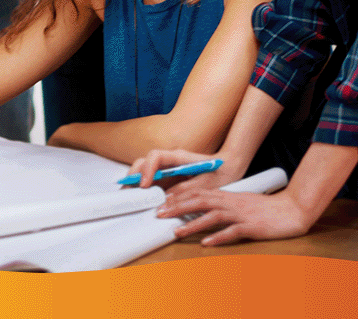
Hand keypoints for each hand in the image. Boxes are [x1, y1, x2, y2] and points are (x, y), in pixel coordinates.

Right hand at [125, 148, 241, 191]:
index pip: (156, 156)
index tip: (145, 185)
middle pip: (145, 162)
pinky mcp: (168, 177)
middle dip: (134, 175)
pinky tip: (139, 198)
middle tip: (128, 192)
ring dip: (135, 183)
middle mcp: (169, 160)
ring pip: (145, 171)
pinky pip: (151, 181)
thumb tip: (167, 200)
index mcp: (178, 156)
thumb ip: (186, 191)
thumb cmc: (220, 172)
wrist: (229, 167)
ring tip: (129, 197)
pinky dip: (143, 189)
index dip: (147, 169)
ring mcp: (167, 168)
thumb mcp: (205, 185)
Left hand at [157, 188, 317, 245]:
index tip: (162, 204)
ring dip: (192, 223)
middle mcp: (231, 202)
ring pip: (212, 216)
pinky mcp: (251, 226)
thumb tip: (202, 208)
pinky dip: (218, 237)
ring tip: (177, 231)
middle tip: (160, 215)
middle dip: (177, 208)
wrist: (291, 209)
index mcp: (227, 196)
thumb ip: (221, 204)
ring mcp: (241, 214)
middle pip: (199, 201)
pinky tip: (206, 243)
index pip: (197, 193)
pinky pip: (232, 231)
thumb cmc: (265, 208)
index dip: (178, 198)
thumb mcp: (239, 202)